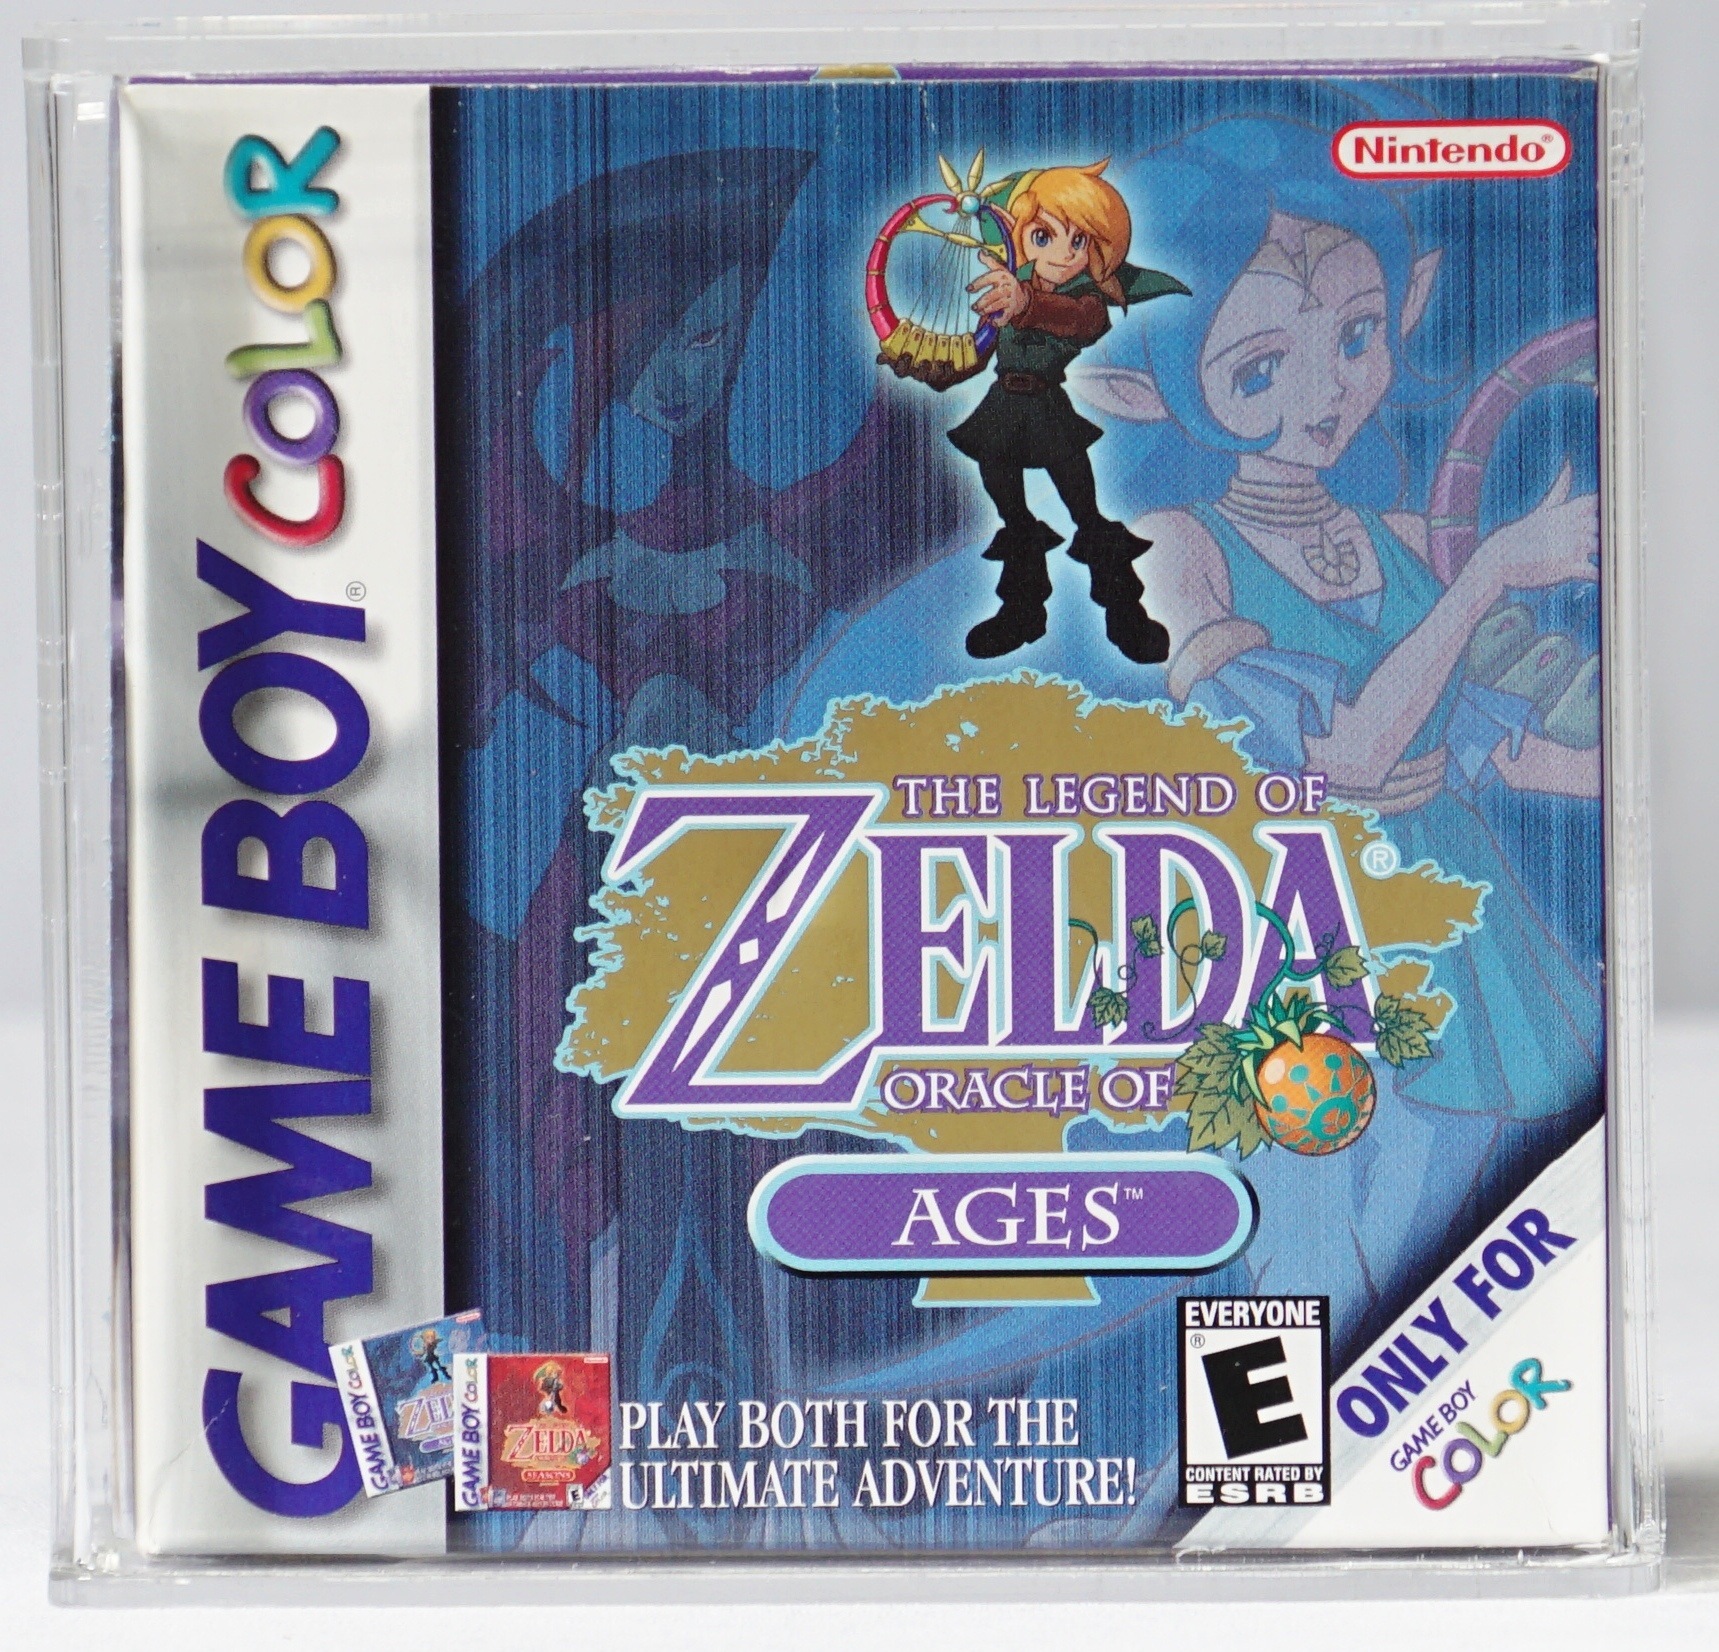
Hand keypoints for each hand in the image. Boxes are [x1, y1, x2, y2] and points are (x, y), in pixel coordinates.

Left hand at [968, 252, 1028, 325]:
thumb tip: (980, 252)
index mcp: (1003, 275)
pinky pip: (1004, 317)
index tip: (968, 289)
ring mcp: (1011, 298)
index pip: (989, 278)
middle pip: (992, 295)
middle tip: (973, 307)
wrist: (1023, 296)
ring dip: (986, 310)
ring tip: (979, 311)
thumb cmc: (1007, 282)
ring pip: (996, 306)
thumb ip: (990, 262)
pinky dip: (998, 321)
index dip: (978, 283)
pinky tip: (992, 322)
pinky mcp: (1013, 309)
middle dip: (981, 302)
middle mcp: (1007, 286)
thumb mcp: (1001, 270)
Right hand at [1473, 460, 1599, 592]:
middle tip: (1612, 537)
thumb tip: (1568, 462)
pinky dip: (1599, 572)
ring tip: (1607, 555)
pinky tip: (1599, 572)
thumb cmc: (1518, 535)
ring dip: (1607, 551)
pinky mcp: (1566, 567)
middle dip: (1610, 531)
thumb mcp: (1541, 510)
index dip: (1608, 507)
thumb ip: (1560, 488)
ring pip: (1602, 545)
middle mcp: (1570, 526)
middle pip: (1605, 524)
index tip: (1609, 515)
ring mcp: (1569, 546)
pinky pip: (1593, 570)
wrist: (1497, 559)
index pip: (1598, 503)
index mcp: (1566, 511)